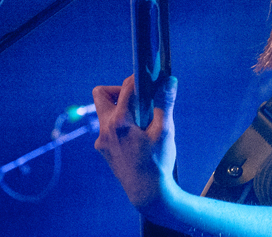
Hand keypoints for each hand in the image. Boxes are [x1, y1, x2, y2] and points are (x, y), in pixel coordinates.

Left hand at [92, 75, 178, 212]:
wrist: (147, 193)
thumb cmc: (157, 162)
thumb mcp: (165, 130)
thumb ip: (165, 103)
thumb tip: (169, 80)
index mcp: (119, 122)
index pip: (125, 88)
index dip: (138, 79)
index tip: (150, 77)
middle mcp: (105, 129)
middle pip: (102, 95)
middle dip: (119, 90)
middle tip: (139, 99)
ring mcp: (102, 141)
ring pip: (105, 113)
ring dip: (121, 108)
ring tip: (142, 120)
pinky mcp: (104, 149)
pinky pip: (108, 128)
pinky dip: (121, 124)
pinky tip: (138, 136)